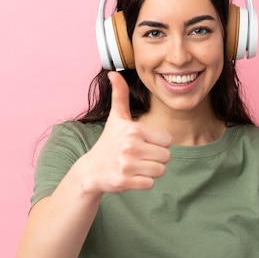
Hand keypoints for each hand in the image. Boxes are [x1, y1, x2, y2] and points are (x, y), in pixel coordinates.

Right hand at [81, 71, 171, 192]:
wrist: (91, 170)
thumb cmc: (109, 142)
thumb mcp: (116, 118)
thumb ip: (120, 95)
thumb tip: (114, 73)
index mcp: (133, 130)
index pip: (167, 140)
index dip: (158, 143)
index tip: (143, 143)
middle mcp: (130, 146)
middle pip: (166, 156)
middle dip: (156, 158)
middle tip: (139, 156)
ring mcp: (126, 165)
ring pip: (160, 171)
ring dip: (151, 171)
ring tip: (136, 166)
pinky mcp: (124, 181)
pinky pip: (150, 184)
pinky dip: (143, 182)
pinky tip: (131, 176)